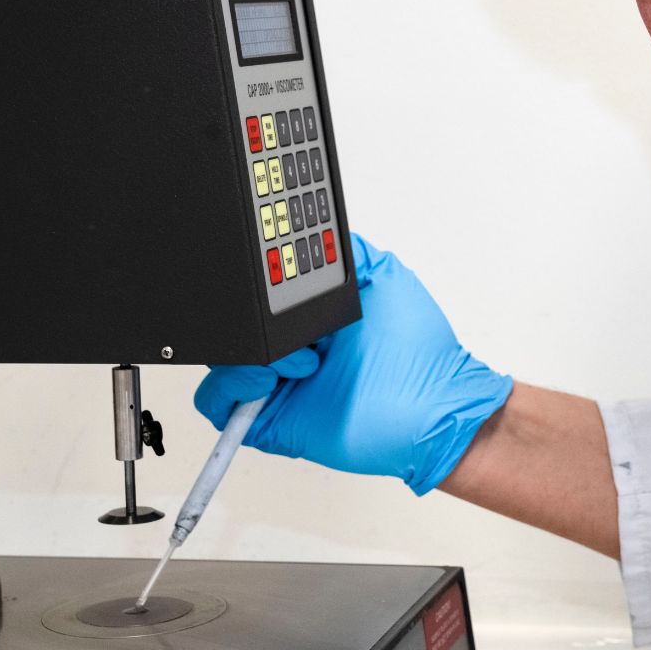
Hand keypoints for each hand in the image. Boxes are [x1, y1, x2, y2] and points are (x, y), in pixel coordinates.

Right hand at [194, 234, 512, 494]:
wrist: (431, 414)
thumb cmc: (420, 356)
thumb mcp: (382, 276)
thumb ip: (343, 251)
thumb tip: (315, 232)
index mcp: (308, 315)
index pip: (259, 294)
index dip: (258, 286)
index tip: (277, 284)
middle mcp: (290, 348)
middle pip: (236, 325)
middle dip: (252, 319)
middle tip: (298, 331)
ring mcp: (278, 383)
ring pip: (222, 360)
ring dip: (248, 354)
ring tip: (300, 361)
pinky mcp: (270, 417)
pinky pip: (219, 402)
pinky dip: (233, 385)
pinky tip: (271, 379)